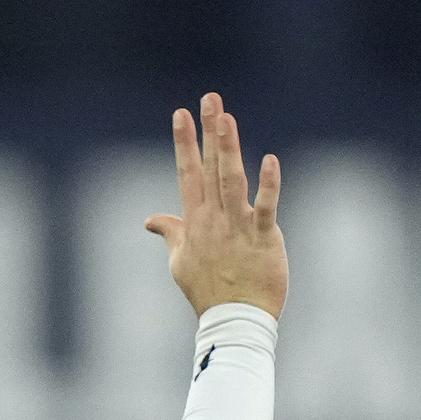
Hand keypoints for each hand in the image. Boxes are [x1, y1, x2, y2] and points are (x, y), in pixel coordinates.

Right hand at [144, 91, 285, 316]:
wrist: (233, 320)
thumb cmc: (207, 292)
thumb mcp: (180, 262)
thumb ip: (171, 233)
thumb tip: (150, 220)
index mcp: (195, 222)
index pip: (188, 174)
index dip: (184, 143)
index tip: (181, 114)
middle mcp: (213, 219)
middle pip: (210, 168)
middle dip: (208, 132)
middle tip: (209, 99)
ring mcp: (237, 227)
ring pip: (232, 180)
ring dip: (229, 148)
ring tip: (226, 118)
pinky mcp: (262, 238)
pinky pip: (266, 207)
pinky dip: (268, 185)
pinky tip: (269, 160)